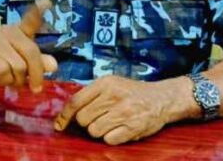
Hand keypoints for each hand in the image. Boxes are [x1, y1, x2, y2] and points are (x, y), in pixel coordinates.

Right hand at [0, 0, 57, 91]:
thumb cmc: (1, 65)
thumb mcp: (23, 65)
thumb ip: (38, 63)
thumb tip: (54, 65)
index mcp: (19, 31)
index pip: (30, 20)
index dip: (38, 11)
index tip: (47, 1)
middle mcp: (7, 31)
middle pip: (31, 52)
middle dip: (36, 73)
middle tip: (35, 88)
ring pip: (18, 66)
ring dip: (17, 80)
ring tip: (10, 80)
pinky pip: (3, 71)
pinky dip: (4, 80)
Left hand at [54, 76, 189, 144]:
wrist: (162, 99)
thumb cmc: (133, 92)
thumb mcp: (112, 84)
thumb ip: (91, 94)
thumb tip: (67, 113)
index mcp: (106, 83)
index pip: (76, 101)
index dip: (64, 115)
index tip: (60, 124)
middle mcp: (114, 96)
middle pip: (83, 118)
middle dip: (88, 121)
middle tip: (100, 117)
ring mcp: (123, 113)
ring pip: (94, 131)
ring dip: (99, 130)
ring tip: (112, 122)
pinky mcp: (132, 128)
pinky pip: (108, 139)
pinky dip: (111, 137)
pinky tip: (120, 128)